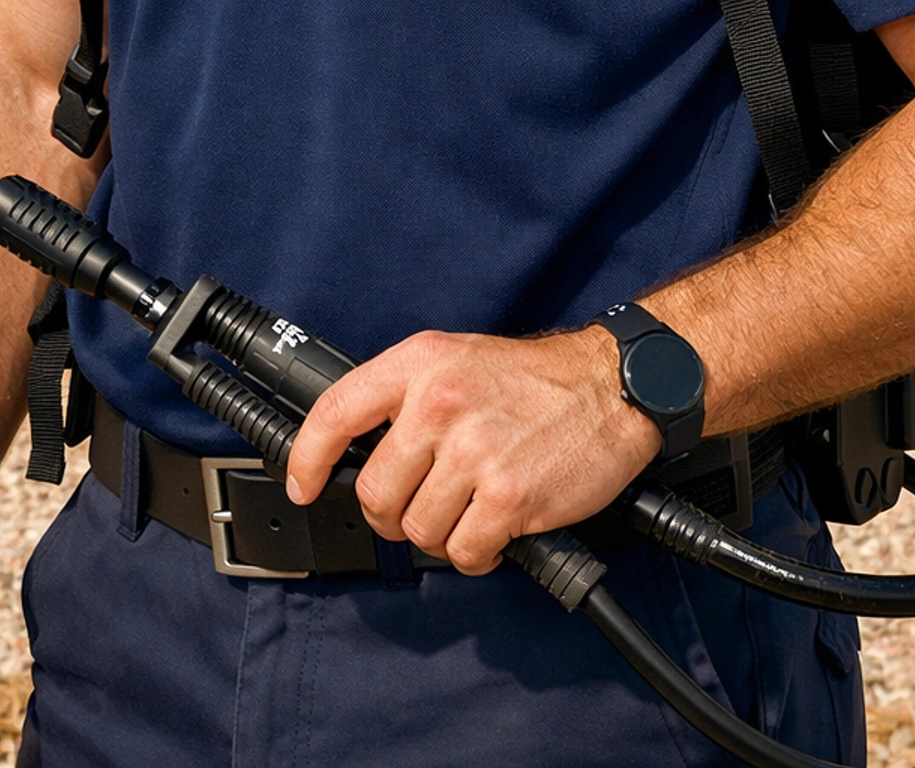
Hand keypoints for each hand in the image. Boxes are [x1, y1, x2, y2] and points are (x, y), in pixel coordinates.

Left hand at [285, 326, 657, 574]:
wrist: (610, 386)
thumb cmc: (533, 380)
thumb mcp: (457, 359)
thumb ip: (406, 396)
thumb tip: (357, 448)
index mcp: (420, 363)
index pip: (336, 411)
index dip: (307, 458)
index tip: (304, 485)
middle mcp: (439, 403)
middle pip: (376, 493)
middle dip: (394, 514)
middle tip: (422, 506)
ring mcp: (473, 451)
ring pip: (418, 530)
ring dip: (442, 534)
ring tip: (470, 509)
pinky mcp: (508, 496)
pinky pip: (464, 552)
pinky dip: (475, 555)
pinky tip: (493, 531)